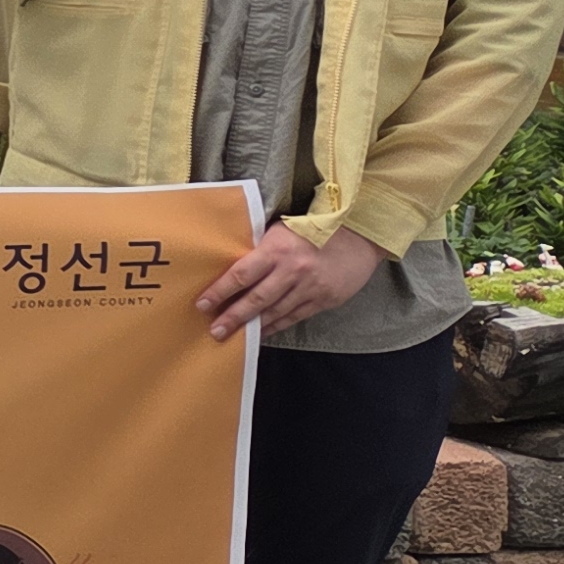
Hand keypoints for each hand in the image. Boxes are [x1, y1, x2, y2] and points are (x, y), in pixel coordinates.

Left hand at [195, 219, 387, 342]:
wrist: (360, 236)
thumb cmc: (313, 228)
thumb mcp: (281, 230)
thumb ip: (260, 248)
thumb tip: (230, 265)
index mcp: (277, 249)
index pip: (242, 274)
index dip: (220, 291)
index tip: (203, 304)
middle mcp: (292, 271)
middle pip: (256, 299)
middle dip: (233, 316)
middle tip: (215, 330)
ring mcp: (310, 288)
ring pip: (275, 311)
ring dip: (253, 325)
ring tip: (233, 335)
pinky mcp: (324, 299)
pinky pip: (294, 316)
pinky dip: (276, 325)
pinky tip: (262, 331)